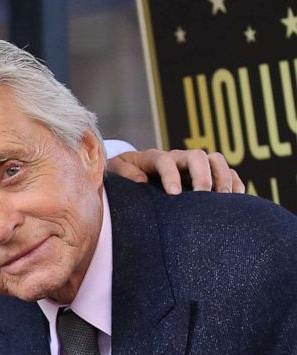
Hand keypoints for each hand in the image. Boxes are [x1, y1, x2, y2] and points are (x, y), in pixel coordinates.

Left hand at [107, 148, 243, 193]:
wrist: (132, 172)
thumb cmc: (123, 175)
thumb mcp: (116, 171)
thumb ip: (126, 174)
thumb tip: (142, 181)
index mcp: (154, 158)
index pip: (166, 161)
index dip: (171, 175)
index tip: (174, 194)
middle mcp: (178, 158)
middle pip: (197, 156)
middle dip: (202, 174)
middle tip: (203, 195)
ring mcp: (194, 165)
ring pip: (216, 160)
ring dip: (222, 177)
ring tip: (223, 198)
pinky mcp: (206, 174)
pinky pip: (226, 172)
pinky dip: (234, 182)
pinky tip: (237, 198)